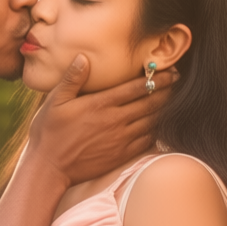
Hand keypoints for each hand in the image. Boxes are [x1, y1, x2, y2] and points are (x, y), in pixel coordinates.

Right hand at [28, 59, 177, 187]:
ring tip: (173, 99)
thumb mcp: (54, 101)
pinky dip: (156, 130)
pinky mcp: (121, 155)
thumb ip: (72, 78)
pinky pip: (147, 141)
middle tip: (177, 81)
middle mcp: (115, 121)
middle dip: (166, 90)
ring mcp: (120, 139)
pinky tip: (159, 124)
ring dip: (164, 109)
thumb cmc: (49, 132)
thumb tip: (84, 57)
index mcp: (100, 104)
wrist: (49, 168)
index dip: (156, 78)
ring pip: (152, 121)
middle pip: (150, 103)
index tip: (169, 71)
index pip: (137, 87)